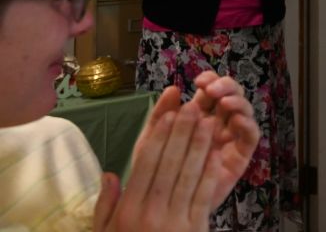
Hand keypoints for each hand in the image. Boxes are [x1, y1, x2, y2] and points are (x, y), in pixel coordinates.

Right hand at [93, 99, 218, 231]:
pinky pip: (203, 195)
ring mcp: (174, 221)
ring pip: (188, 175)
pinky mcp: (195, 229)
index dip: (158, 138)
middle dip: (181, 133)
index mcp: (128, 211)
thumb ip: (106, 205)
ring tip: (208, 122)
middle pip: (168, 164)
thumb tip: (111, 173)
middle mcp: (150, 213)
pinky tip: (217, 153)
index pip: (145, 165)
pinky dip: (210, 172)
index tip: (167, 115)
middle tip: (192, 107)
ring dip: (199, 146)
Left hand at [136, 74, 259, 209]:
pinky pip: (251, 136)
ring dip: (237, 101)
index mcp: (199, 116)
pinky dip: (248, 124)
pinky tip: (236, 121)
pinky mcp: (241, 156)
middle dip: (225, 86)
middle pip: (232, 95)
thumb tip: (173, 88)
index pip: (211, 90)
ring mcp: (231, 138)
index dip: (210, 80)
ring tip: (224, 103)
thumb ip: (160, 115)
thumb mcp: (153, 140)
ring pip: (244, 111)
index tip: (198, 81)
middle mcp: (219, 123)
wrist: (165, 203)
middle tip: (211, 90)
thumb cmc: (158, 171)